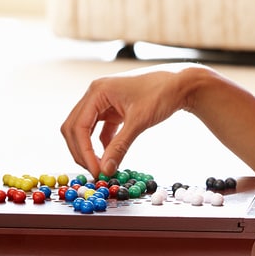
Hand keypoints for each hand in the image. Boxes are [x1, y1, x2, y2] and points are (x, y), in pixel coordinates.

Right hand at [60, 63, 200, 177]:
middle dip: (82, 151)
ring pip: (84, 129)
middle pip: (75, 128)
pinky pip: (99, 130)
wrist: (180, 83)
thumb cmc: (161, 93)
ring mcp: (103, 101)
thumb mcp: (139, 122)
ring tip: (101, 167)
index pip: (79, 126)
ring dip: (89, 149)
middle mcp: (95, 94)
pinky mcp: (112, 109)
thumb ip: (120, 146)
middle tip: (96, 172)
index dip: (84, 151)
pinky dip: (101, 144)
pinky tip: (110, 156)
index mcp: (97, 91)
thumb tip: (106, 170)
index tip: (96, 170)